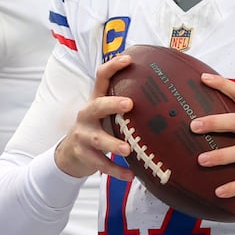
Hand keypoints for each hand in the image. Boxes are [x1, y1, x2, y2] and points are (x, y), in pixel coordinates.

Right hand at [55, 55, 135, 181]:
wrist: (70, 154)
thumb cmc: (98, 129)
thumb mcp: (107, 115)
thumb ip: (125, 107)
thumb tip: (164, 94)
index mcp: (95, 100)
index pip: (101, 77)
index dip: (113, 66)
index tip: (129, 58)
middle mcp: (87, 115)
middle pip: (96, 105)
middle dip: (112, 104)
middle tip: (129, 104)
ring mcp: (83, 135)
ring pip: (97, 139)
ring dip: (113, 144)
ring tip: (128, 149)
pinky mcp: (83, 154)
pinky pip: (101, 163)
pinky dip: (116, 171)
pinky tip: (131, 175)